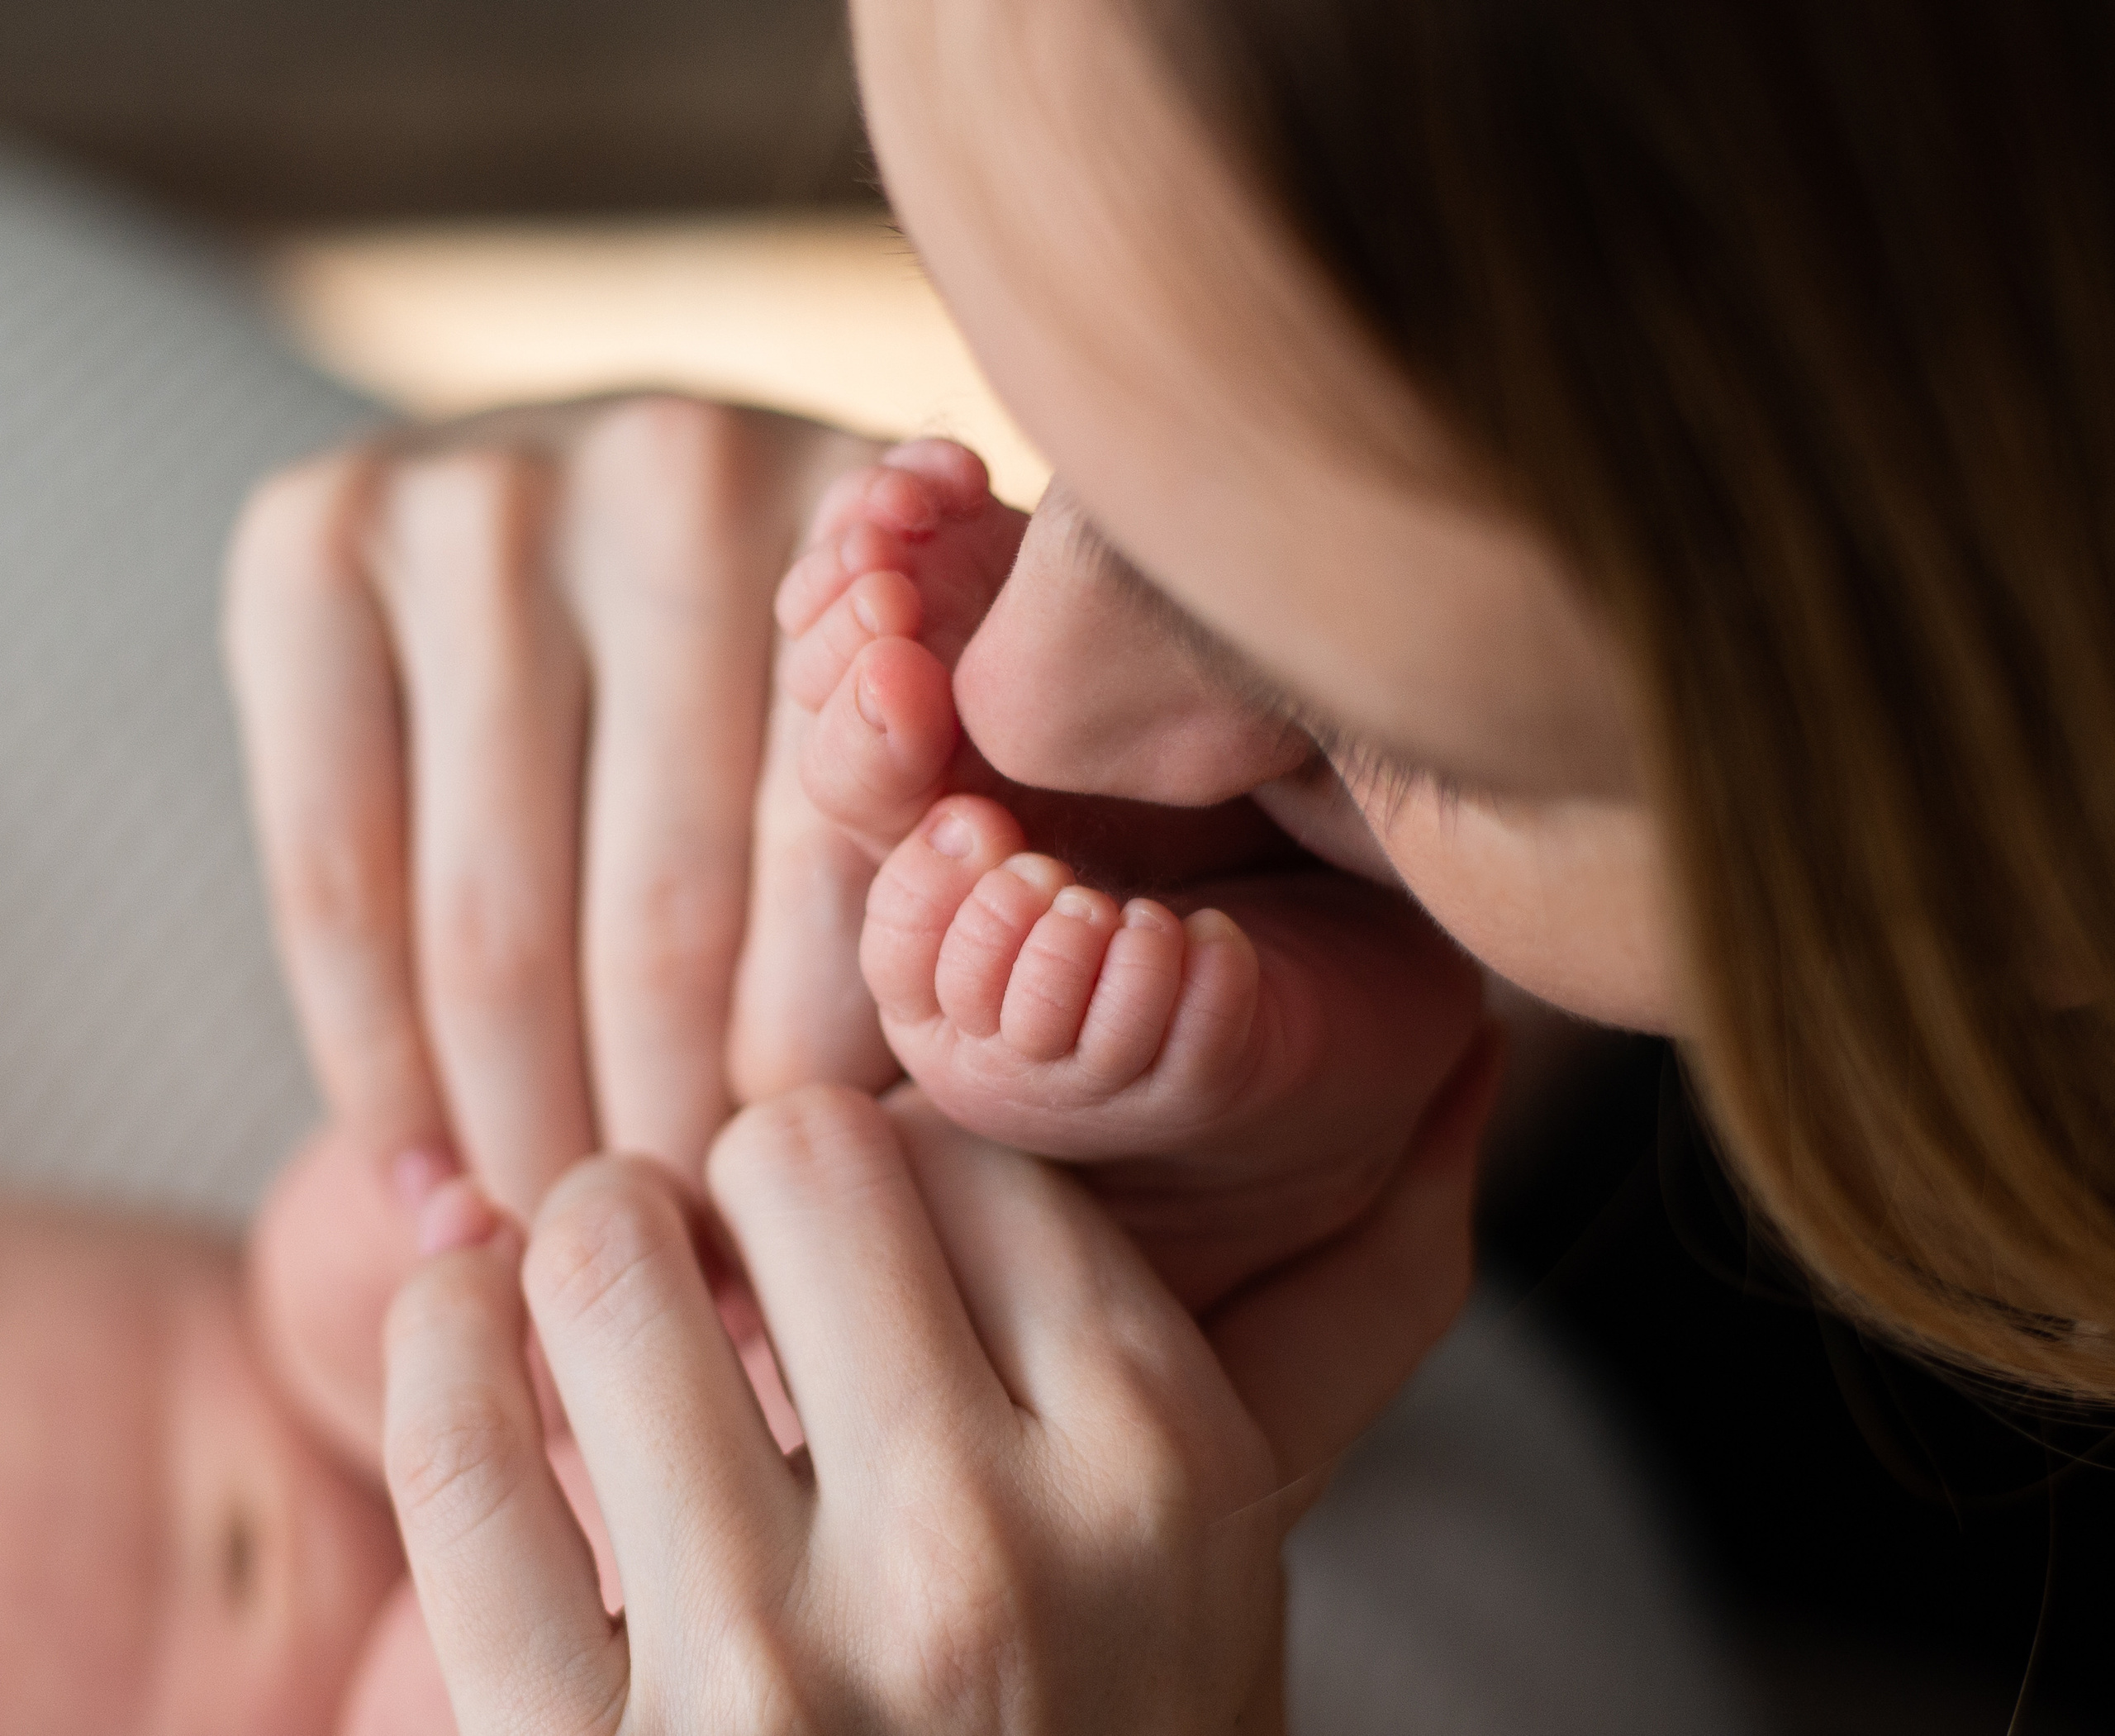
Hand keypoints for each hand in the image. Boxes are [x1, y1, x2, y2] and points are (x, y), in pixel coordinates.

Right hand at [226, 396, 894, 1218]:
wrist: (625, 520)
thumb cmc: (832, 686)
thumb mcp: (948, 755)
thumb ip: (954, 877)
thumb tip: (868, 1157)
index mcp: (890, 532)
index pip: (848, 884)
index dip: (816, 1093)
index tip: (805, 1244)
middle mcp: (686, 472)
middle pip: (668, 922)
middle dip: (670, 1152)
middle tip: (679, 1303)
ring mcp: (487, 492)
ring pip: (496, 925)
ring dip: (526, 1141)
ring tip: (560, 1268)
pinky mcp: (313, 532)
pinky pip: (333, 873)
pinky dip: (376, 1065)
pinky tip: (429, 1190)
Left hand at [382, 1040, 1497, 1734]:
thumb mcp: (1211, 1566)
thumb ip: (1292, 1326)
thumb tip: (1460, 1072)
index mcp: (1165, 1474)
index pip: (987, 1156)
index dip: (902, 1161)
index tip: (863, 1215)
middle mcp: (993, 1550)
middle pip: (802, 1151)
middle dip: (747, 1170)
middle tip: (730, 1244)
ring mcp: (780, 1670)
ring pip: (607, 1255)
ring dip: (585, 1243)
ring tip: (605, 1299)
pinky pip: (458, 1439)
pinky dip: (441, 1342)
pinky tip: (477, 1342)